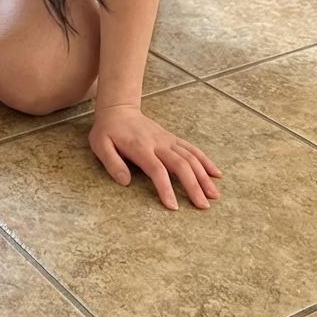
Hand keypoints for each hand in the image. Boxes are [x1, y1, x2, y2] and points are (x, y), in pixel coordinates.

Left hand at [89, 103, 220, 210]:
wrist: (118, 109)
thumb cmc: (108, 131)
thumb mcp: (100, 145)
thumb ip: (112, 163)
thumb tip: (125, 182)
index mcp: (140, 147)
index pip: (157, 169)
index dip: (165, 188)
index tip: (173, 207)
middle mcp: (158, 143)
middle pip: (180, 164)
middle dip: (193, 185)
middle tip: (203, 206)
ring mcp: (167, 140)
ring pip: (190, 157)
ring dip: (203, 175)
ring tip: (214, 195)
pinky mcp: (172, 139)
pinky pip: (192, 149)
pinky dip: (205, 160)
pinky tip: (216, 173)